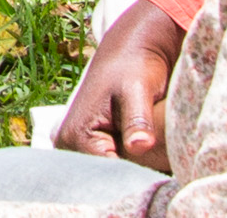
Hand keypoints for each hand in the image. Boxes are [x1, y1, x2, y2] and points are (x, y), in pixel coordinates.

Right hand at [54, 0, 180, 170]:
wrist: (134, 48)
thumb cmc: (136, 65)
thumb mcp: (137, 89)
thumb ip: (137, 119)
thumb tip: (140, 145)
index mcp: (74, 136)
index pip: (105, 176)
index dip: (133, 176)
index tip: (156, 171)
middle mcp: (69, 145)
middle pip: (105, 177)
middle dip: (132, 174)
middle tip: (157, 163)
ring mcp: (79, 147)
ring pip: (110, 173)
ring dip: (133, 169)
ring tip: (152, 155)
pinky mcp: (92, 145)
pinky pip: (113, 164)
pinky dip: (132, 164)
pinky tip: (148, 154)